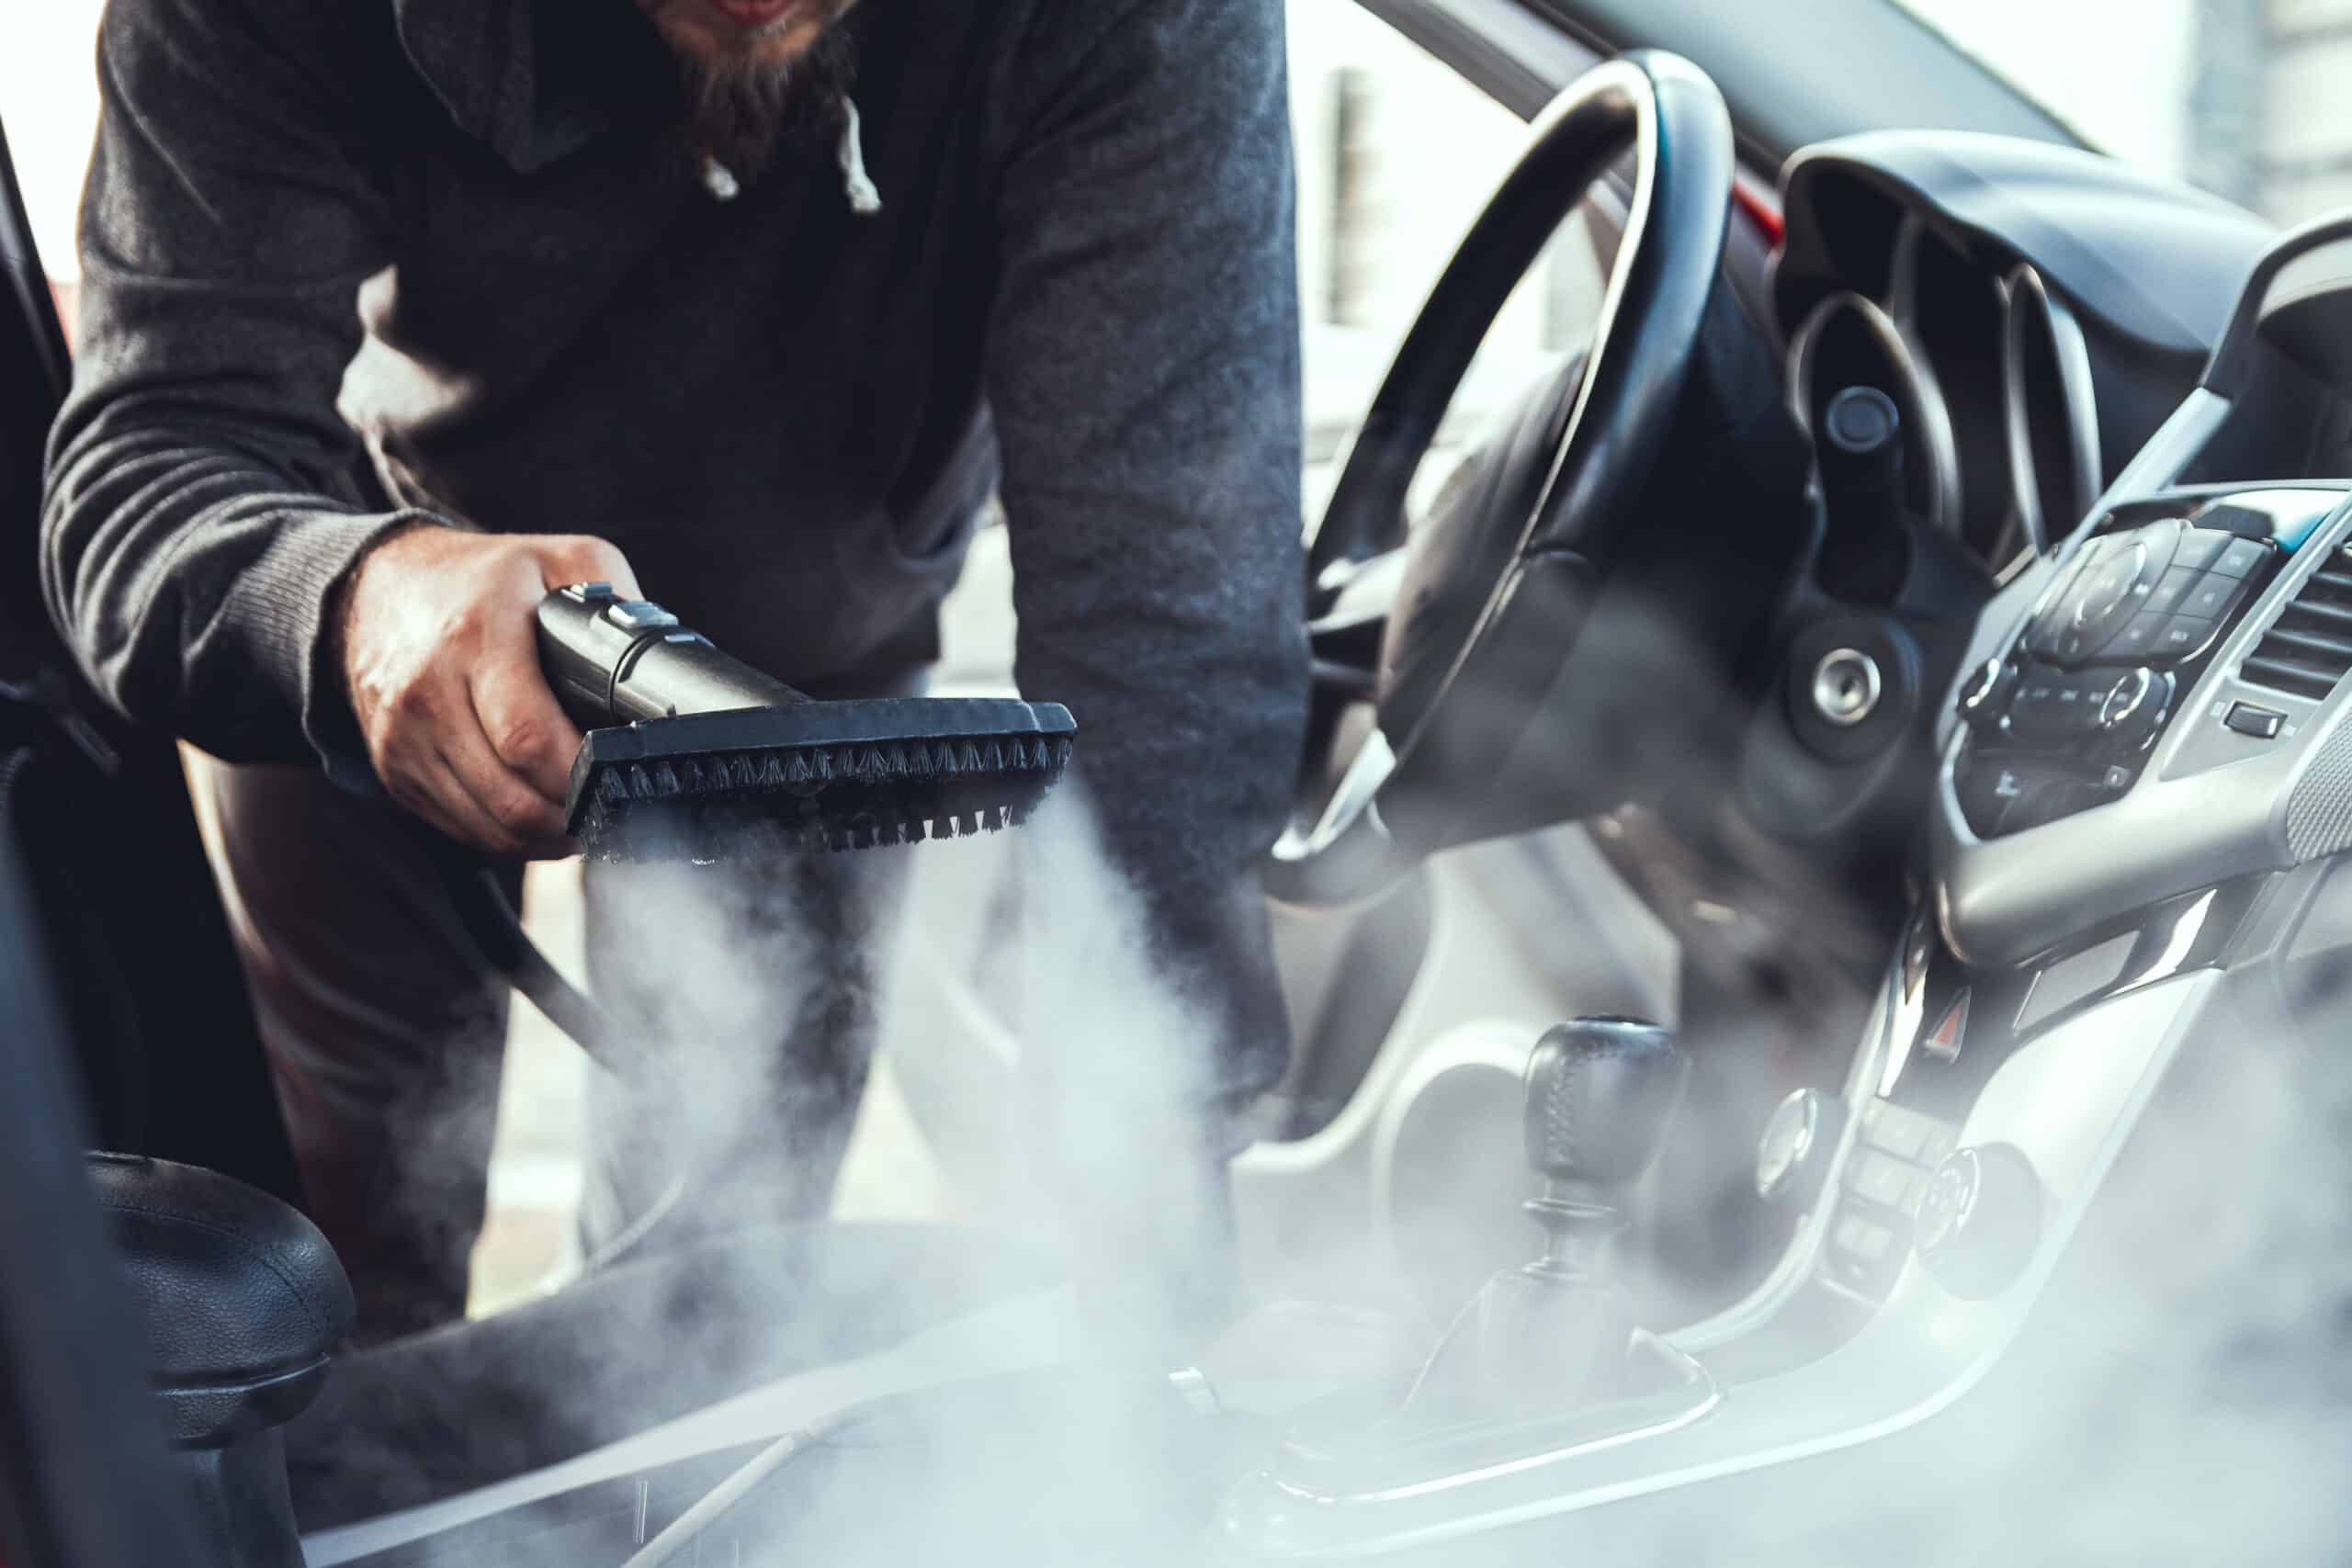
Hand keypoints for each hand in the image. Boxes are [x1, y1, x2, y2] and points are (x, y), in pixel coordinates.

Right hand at [340, 526, 638, 857]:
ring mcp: (404, 740)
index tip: (618, 778)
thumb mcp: (559, 559)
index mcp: (475, 639)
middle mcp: (429, 695)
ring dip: (545, 836)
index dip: (581, 775)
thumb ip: (617, 601)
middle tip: (610, 807)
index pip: (528, 739)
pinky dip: (508, 836)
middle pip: (512, 798)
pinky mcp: (394, 771)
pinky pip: (462, 829)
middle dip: (572, 815)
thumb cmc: (481, 579)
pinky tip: (539, 816)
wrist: (376, 588)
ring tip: (581, 816)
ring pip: (489, 826)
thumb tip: (660, 660)